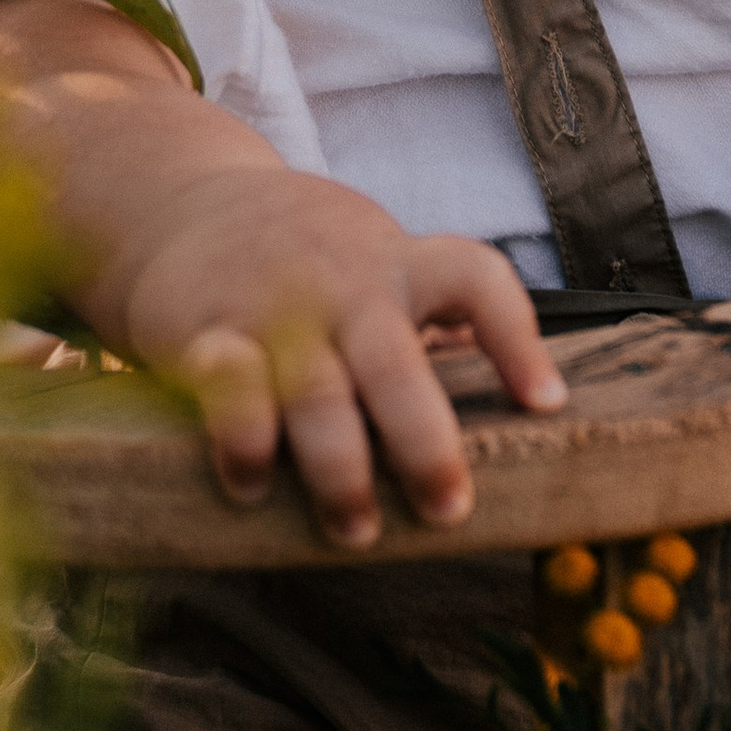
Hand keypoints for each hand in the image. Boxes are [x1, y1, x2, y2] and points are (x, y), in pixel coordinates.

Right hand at [117, 165, 566, 546]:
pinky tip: (252, 485)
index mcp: (396, 267)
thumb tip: (524, 404)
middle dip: (424, 442)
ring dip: (339, 468)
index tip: (547, 403)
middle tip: (447, 509)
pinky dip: (243, 442)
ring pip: (315, 392)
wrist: (183, 201)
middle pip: (393, 363)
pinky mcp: (205, 333)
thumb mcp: (375, 260)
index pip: (474, 278)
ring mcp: (272, 310)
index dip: (516, 337)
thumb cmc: (306, 257)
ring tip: (355, 529)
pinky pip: (228, 391)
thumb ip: (432, 319)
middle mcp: (341, 287)